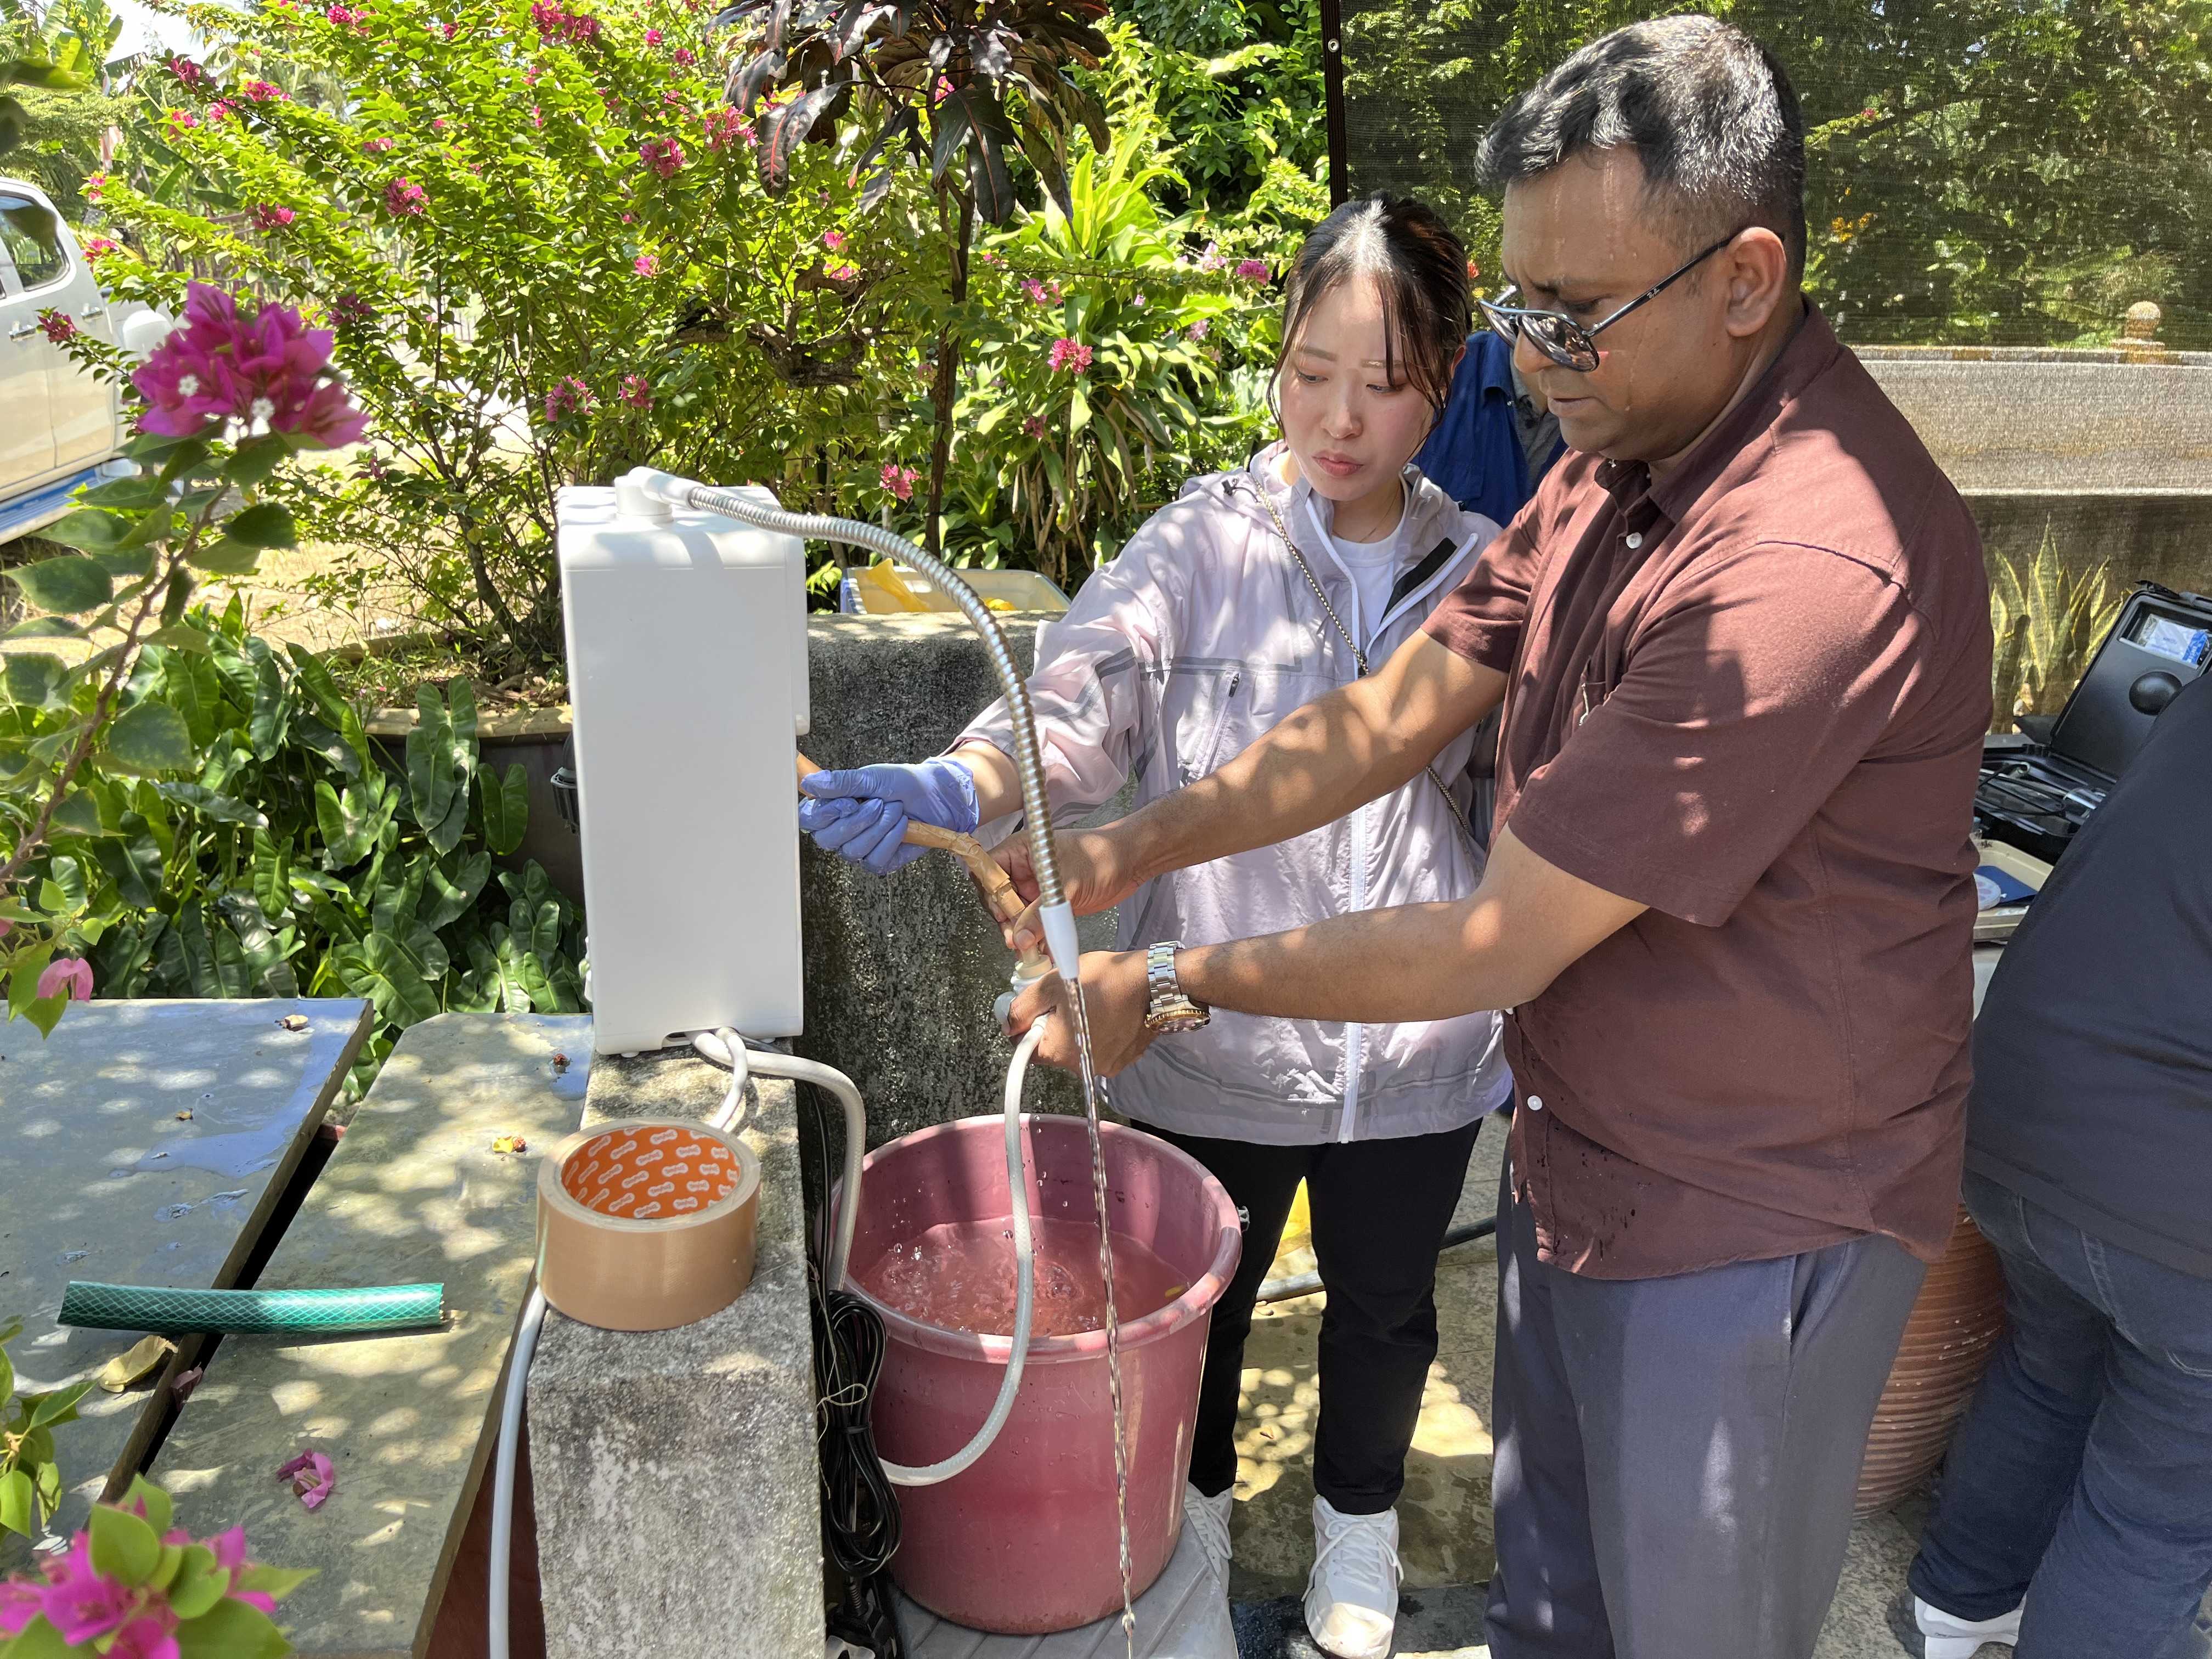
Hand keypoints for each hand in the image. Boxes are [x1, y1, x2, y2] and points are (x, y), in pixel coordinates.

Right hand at [798, 759, 979, 874]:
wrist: (935, 796)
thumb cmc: (901, 783)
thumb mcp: (871, 777)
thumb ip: (840, 782)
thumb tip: (809, 783)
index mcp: (833, 808)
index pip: (808, 819)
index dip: (825, 813)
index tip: (849, 801)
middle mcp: (840, 832)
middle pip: (828, 839)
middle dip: (858, 820)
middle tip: (880, 803)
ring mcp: (859, 849)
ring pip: (854, 850)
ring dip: (880, 827)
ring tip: (896, 809)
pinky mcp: (879, 862)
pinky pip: (874, 860)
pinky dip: (892, 839)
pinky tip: (902, 825)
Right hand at [997, 823, 1147, 952]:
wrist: (1132, 862)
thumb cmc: (1101, 856)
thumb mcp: (1067, 885)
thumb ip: (1041, 913)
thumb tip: (1019, 938)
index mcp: (1021, 851)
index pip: (989, 871)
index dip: (991, 894)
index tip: (1001, 915)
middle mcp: (1025, 869)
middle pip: (1000, 898)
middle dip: (1006, 921)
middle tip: (1016, 941)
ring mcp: (1037, 888)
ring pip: (1017, 915)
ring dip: (1021, 934)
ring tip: (1029, 953)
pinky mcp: (1050, 904)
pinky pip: (1036, 924)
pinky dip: (1038, 938)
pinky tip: (1044, 953)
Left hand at [1008, 948, 1156, 1075]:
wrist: (1153, 982)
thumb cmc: (1103, 979)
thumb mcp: (1052, 984)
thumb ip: (1023, 1007)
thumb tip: (1008, 1024)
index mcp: (1059, 1052)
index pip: (1026, 1048)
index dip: (1027, 1024)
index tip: (1039, 1006)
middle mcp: (1082, 1067)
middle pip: (1053, 1048)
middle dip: (1054, 1025)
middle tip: (1068, 998)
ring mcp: (1106, 1066)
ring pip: (1077, 1048)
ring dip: (1077, 1029)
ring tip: (1091, 1003)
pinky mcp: (1123, 1059)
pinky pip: (1100, 1048)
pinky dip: (1098, 1033)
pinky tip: (1107, 1012)